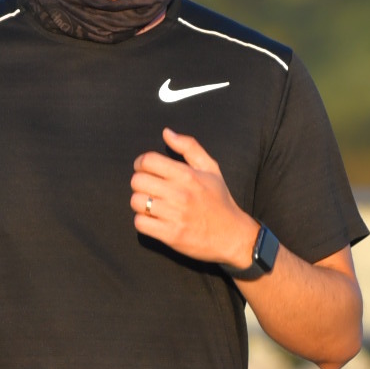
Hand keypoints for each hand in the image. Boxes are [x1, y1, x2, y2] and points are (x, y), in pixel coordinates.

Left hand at [130, 128, 258, 269]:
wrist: (232, 236)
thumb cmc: (219, 200)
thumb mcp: (210, 168)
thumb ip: (189, 147)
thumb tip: (166, 133)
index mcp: (188, 175)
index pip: (148, 161)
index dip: (140, 163)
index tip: (144, 169)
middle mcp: (180, 194)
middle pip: (138, 181)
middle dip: (140, 183)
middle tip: (149, 188)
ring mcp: (175, 215)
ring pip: (137, 202)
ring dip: (140, 203)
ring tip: (152, 204)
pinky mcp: (171, 235)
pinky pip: (141, 223)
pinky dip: (143, 221)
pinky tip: (153, 219)